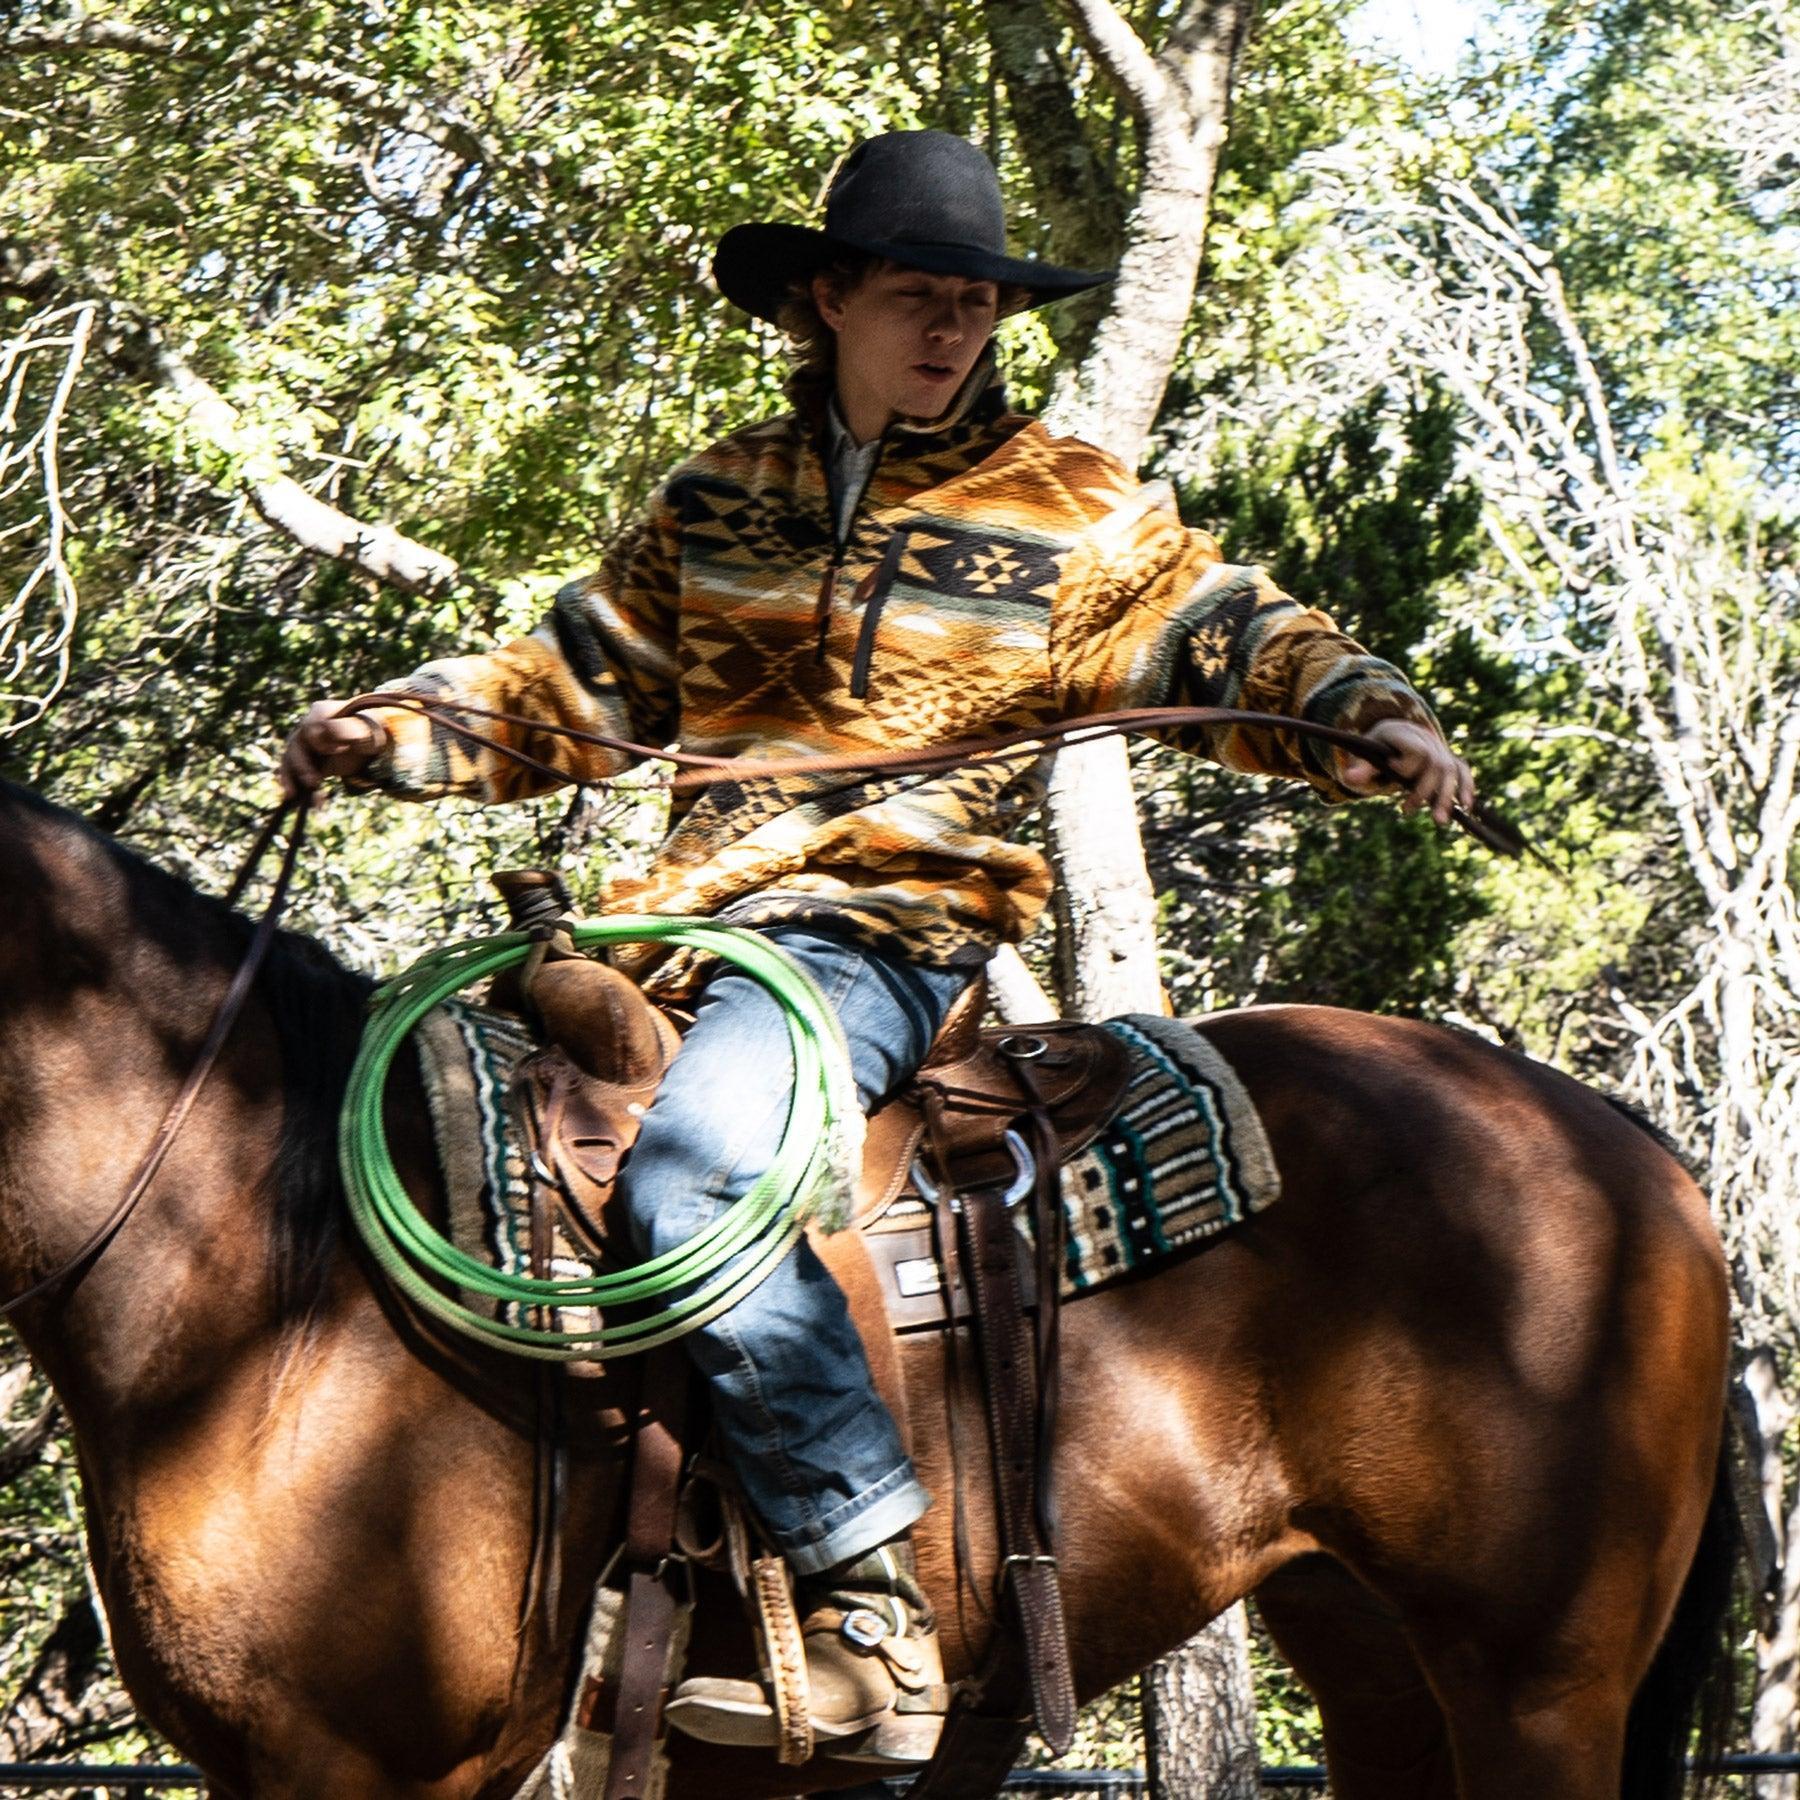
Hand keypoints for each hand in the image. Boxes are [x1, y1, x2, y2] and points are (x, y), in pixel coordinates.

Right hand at [277, 700, 389, 799]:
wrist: (366, 742)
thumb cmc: (366, 731)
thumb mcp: (364, 730)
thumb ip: (350, 731)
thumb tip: (339, 735)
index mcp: (320, 713)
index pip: (312, 726)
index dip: (320, 740)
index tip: (337, 751)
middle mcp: (306, 727)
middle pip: (295, 745)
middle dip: (301, 765)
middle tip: (312, 782)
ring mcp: (302, 744)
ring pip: (289, 761)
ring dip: (292, 780)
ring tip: (296, 797)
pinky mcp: (303, 762)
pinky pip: (293, 774)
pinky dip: (295, 787)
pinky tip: (301, 802)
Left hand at [1338, 718, 1473, 827]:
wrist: (1394, 735)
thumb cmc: (1376, 747)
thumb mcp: (1365, 753)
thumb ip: (1361, 766)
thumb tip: (1349, 779)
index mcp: (1407, 734)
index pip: (1418, 751)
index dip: (1407, 764)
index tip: (1392, 769)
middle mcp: (1428, 740)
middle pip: (1436, 765)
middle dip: (1424, 790)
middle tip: (1406, 811)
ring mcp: (1440, 750)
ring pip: (1451, 772)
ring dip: (1446, 797)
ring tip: (1439, 821)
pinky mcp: (1449, 760)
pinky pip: (1463, 772)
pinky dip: (1466, 788)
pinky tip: (1465, 808)